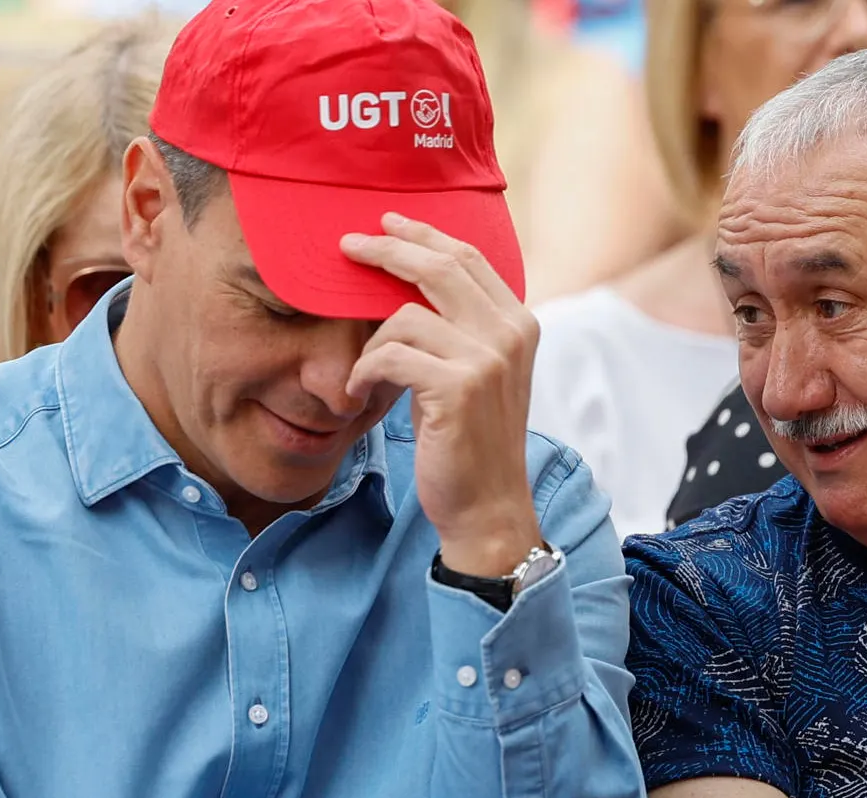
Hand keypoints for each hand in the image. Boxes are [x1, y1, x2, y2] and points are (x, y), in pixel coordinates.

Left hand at [341, 213, 543, 577]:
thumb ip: (456, 328)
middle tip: (347, 245)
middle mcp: (510, 333)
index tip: (386, 222)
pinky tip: (359, 391)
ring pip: (405, 316)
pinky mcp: (459, 387)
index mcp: (519, 323)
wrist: (487, 506)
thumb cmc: (468, 441)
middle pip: (440, 266)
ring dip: (370, 342)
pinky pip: (390, 355)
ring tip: (362, 372)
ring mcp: (488, 359)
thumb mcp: (471, 374)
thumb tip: (405, 283)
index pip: (469, 257)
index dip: (424, 234)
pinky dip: (364, 371)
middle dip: (388, 249)